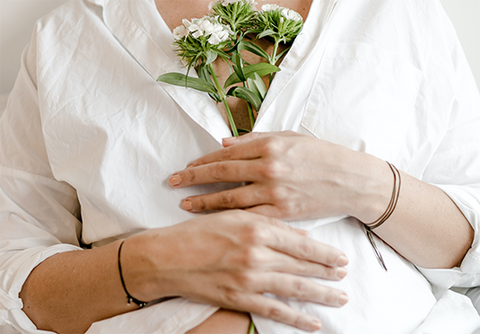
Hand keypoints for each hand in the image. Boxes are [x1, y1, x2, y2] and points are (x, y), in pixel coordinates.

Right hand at [122, 210, 348, 331]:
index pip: (300, 242)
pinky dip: (296, 318)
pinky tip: (313, 322)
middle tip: (345, 276)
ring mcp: (249, 279)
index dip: (324, 251)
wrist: (166, 257)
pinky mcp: (239, 299)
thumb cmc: (197, 231)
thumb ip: (266, 224)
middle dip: (327, 272)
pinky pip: (274, 311)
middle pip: (301, 265)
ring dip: (320, 294)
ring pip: (293, 288)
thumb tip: (298, 234)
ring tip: (340, 298)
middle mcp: (256, 254)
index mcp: (256, 228)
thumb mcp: (232, 217)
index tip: (341, 257)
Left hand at [169, 131, 383, 221]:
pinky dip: (230, 219)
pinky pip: (250, 217)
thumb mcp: (290, 138)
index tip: (185, 167)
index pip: (226, 155)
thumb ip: (255, 140)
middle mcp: (268, 168)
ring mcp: (275, 193)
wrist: (352, 181)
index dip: (202, 161)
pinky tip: (214, 221)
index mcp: (269, 146)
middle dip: (193, 179)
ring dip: (204, 202)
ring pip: (230, 199)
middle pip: (221, 175)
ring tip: (185, 205)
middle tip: (172, 183)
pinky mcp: (283, 214)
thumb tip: (224, 143)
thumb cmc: (322, 155)